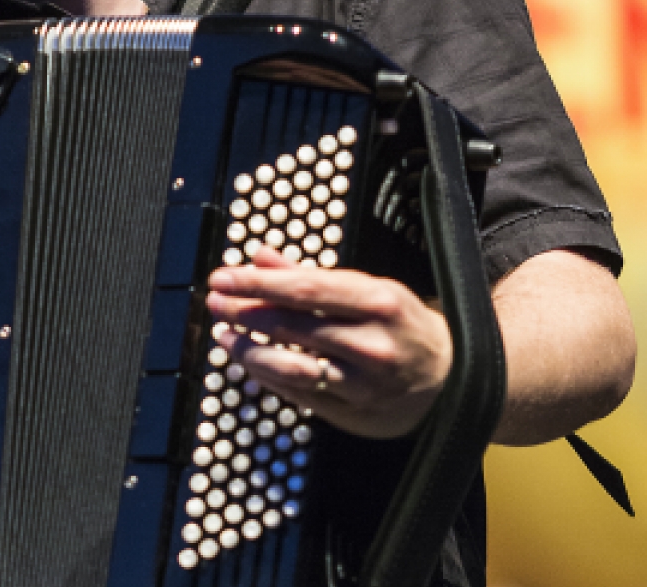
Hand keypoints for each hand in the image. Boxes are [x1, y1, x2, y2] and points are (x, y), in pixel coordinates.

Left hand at [205, 247, 452, 438]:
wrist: (456, 381)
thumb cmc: (402, 326)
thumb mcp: (368, 289)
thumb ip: (310, 275)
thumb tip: (260, 257)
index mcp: (379, 302)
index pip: (305, 288)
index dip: (257, 283)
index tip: (223, 277)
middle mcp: (372, 343)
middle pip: (293, 326)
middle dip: (244, 313)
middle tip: (215, 302)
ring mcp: (363, 384)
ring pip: (291, 368)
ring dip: (248, 351)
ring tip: (224, 336)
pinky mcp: (354, 416)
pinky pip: (299, 396)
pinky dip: (268, 378)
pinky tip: (250, 363)